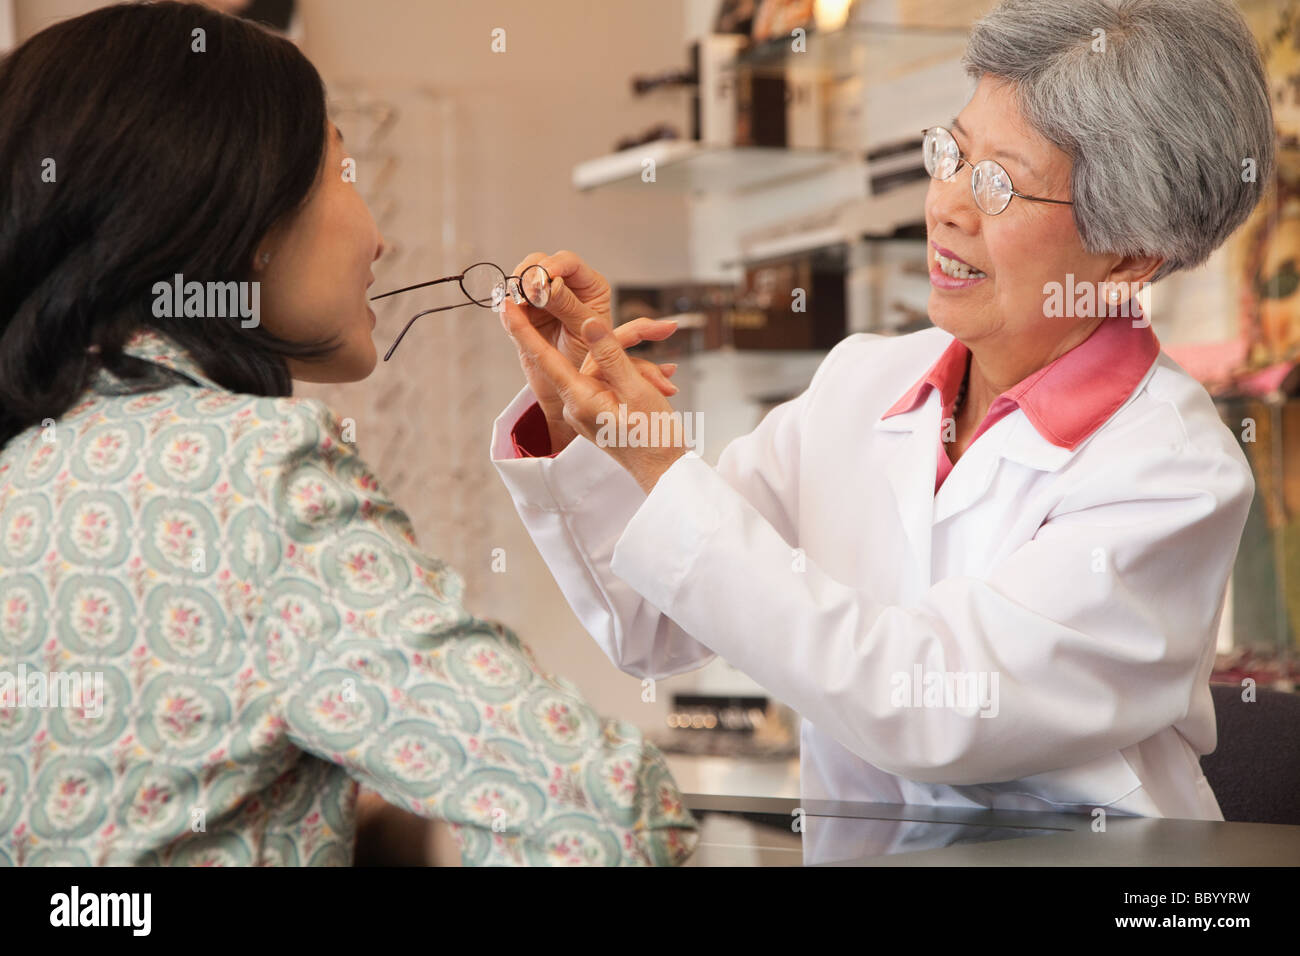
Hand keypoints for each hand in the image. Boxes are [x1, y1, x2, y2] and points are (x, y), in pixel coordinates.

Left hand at [503, 306, 690, 493]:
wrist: (664, 473)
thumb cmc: (653, 437)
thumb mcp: (636, 389)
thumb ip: (611, 354)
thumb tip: (588, 323)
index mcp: (579, 399)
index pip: (545, 358)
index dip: (523, 330)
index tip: (506, 306)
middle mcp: (575, 405)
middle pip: (587, 359)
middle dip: (620, 344)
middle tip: (660, 332)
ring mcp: (585, 410)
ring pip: (602, 370)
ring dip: (636, 369)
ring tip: (665, 384)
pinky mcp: (596, 413)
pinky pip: (608, 383)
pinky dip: (632, 378)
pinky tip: (658, 386)